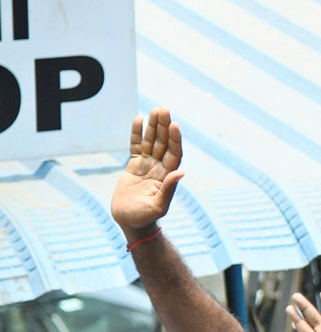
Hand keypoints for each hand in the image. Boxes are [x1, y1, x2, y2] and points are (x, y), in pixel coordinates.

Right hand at [110, 107, 183, 235]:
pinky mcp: (134, 166)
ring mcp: (147, 166)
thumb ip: (168, 189)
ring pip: (151, 142)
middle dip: (164, 127)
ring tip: (156, 110)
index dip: (175, 140)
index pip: (174, 154)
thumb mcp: (157, 206)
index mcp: (168, 177)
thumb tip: (181, 172)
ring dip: (154, 126)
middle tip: (164, 109)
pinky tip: (138, 119)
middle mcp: (160, 168)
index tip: (174, 125)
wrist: (130, 222)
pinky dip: (137, 133)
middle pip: (164, 143)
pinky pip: (136, 146)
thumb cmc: (144, 217)